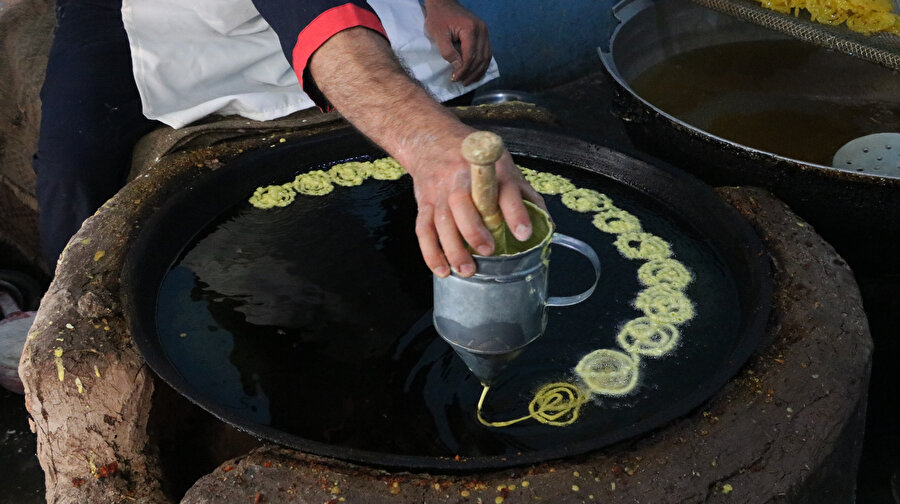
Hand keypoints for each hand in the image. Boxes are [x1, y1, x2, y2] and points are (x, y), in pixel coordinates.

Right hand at [405, 127, 545, 277]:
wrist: (432, 139)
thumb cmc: (473, 158)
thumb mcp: (505, 166)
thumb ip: (525, 195)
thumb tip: (547, 225)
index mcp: (490, 168)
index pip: (504, 190)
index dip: (515, 212)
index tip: (523, 233)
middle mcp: (461, 178)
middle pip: (462, 204)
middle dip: (474, 230)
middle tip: (487, 251)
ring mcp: (440, 191)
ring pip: (442, 221)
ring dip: (453, 248)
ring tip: (466, 270)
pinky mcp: (424, 203)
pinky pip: (424, 230)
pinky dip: (431, 253)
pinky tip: (442, 269)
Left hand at [423, 0, 491, 84]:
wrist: (443, 2)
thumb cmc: (438, 17)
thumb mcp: (438, 35)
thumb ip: (448, 52)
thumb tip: (458, 67)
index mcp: (471, 29)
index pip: (470, 56)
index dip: (464, 70)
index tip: (455, 79)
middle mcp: (482, 30)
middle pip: (480, 58)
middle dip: (471, 73)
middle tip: (462, 83)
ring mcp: (485, 31)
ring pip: (487, 57)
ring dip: (479, 71)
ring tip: (468, 81)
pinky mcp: (484, 33)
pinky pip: (487, 52)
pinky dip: (482, 64)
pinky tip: (476, 72)